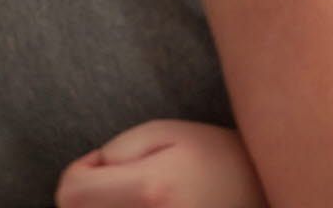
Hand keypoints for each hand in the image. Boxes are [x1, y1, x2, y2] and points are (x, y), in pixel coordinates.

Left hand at [55, 119, 265, 207]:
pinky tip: (147, 207)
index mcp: (150, 190)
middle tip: (127, 179)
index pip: (71, 193)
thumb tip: (86, 179)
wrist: (261, 189)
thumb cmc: (213, 156)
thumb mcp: (167, 132)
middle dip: (91, 194)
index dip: (81, 171)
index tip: (108, 163)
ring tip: (142, 196)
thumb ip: (116, 150)